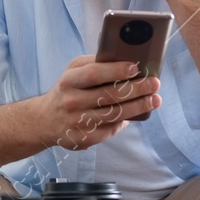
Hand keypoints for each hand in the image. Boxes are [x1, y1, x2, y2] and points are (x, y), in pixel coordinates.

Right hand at [39, 55, 160, 150]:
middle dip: (137, 89)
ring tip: (154, 99)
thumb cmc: (66, 90)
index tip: (136, 67)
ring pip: (115, 114)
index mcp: (69, 81)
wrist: (44, 121)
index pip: (94, 74)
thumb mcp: (72, 72)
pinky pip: (111, 129)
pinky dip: (126, 121)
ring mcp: (78, 122)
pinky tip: (137, 113)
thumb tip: (126, 60)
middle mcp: (72, 102)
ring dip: (139, 106)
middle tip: (155, 84)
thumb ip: (94, 64)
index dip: (116, 70)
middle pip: (110, 95)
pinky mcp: (84, 139)